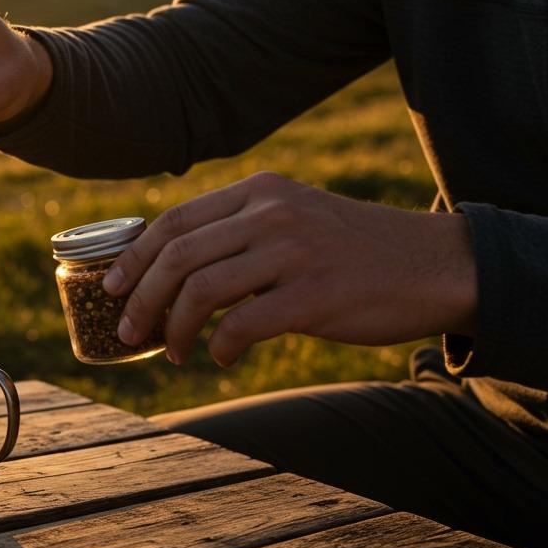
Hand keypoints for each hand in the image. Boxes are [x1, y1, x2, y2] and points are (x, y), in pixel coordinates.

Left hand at [104, 172, 476, 366]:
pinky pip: (241, 326)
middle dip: (141, 299)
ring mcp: (293, 252)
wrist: (435, 265)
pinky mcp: (314, 296)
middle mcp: (272, 213)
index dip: (134, 258)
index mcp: (260, 190)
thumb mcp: (295, 216)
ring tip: (174, 351)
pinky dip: (219, 347)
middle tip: (128, 330)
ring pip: (200, 292)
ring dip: (174, 329)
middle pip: (177, 257)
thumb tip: (173, 265)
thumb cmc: (354, 250)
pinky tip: (221, 357)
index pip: (175, 221)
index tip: (112, 287)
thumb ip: (241, 228)